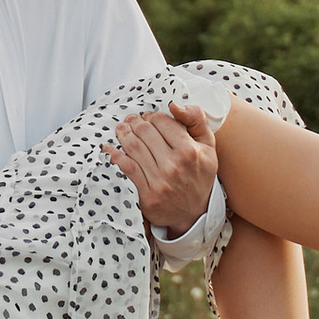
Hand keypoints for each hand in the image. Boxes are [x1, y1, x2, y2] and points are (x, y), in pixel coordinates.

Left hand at [109, 98, 218, 236]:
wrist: (196, 213)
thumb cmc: (200, 175)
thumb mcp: (208, 146)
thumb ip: (196, 120)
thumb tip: (174, 105)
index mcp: (190, 151)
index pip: (163, 122)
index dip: (152, 115)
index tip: (149, 116)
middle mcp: (174, 166)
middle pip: (145, 132)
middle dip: (135, 122)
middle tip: (132, 120)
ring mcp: (159, 181)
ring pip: (134, 147)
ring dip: (123, 134)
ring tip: (121, 129)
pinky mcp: (147, 195)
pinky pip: (126, 169)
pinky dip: (114, 156)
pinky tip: (109, 149)